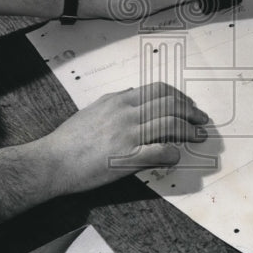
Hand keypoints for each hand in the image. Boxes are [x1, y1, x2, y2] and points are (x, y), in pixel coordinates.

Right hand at [35, 82, 209, 196]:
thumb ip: (115, 101)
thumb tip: (132, 94)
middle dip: (191, 111)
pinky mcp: (126, 157)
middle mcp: (126, 113)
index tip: (188, 105)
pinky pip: (159, 150)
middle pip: (170, 103)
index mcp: (119, 101)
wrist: (52, 162)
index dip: (179, 97)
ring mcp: (127, 134)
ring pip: (170, 123)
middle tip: (201, 120)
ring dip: (189, 130)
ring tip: (198, 136)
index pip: (159, 90)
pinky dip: (173, 152)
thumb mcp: (93, 109)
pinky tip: (177, 155)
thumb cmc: (68, 139)